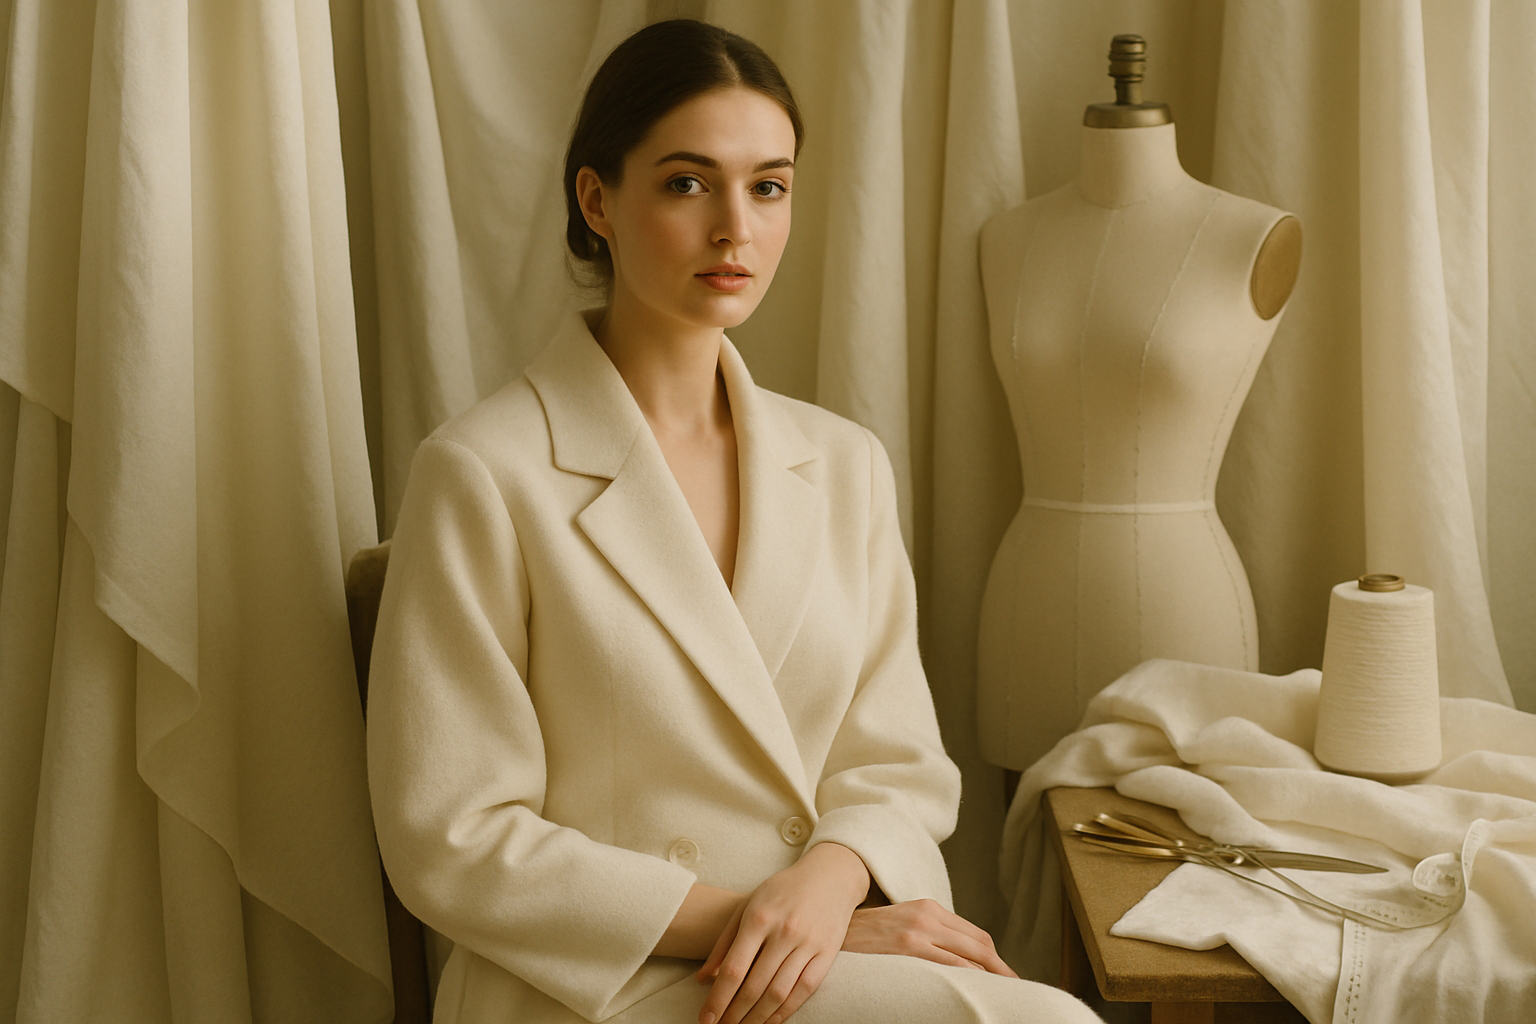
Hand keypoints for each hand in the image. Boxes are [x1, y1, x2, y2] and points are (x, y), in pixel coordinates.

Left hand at [694, 842, 869, 1023]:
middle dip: (735, 1014)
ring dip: (758, 1018)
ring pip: (779, 993)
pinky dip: (785, 1011)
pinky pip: (804, 990)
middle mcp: (784, 932)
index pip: (734, 968)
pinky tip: (770, 1021)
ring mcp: (807, 944)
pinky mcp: (827, 954)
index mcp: (759, 918)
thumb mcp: (748, 906)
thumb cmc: (782, 891)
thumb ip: (724, 942)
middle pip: (755, 986)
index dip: (718, 998)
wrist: (830, 876)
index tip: (706, 1018)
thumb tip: (702, 979)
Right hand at [842, 899, 1016, 976]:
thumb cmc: (864, 937)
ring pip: (970, 954)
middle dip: (1001, 969)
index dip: (995, 958)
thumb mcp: (900, 926)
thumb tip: (955, 959)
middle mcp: (928, 914)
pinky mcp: (907, 946)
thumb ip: (927, 934)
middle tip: (1014, 989)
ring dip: (991, 976)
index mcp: (928, 908)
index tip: (1004, 976)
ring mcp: (918, 929)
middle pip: (980, 943)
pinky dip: (970, 977)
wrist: (830, 931)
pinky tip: (976, 990)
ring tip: (1002, 995)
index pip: (975, 934)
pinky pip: (951, 964)